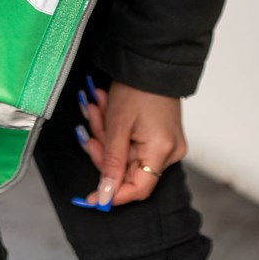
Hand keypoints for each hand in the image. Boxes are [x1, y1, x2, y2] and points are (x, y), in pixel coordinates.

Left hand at [76, 79, 185, 206]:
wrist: (152, 62)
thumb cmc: (138, 87)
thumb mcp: (117, 125)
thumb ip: (111, 164)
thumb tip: (105, 196)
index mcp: (162, 150)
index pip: (138, 189)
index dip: (112, 194)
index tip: (90, 197)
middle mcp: (170, 151)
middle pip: (128, 170)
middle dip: (104, 151)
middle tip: (89, 130)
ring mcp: (167, 144)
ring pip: (126, 155)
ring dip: (106, 135)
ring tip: (97, 108)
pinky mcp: (160, 136)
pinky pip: (133, 144)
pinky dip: (116, 132)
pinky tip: (106, 111)